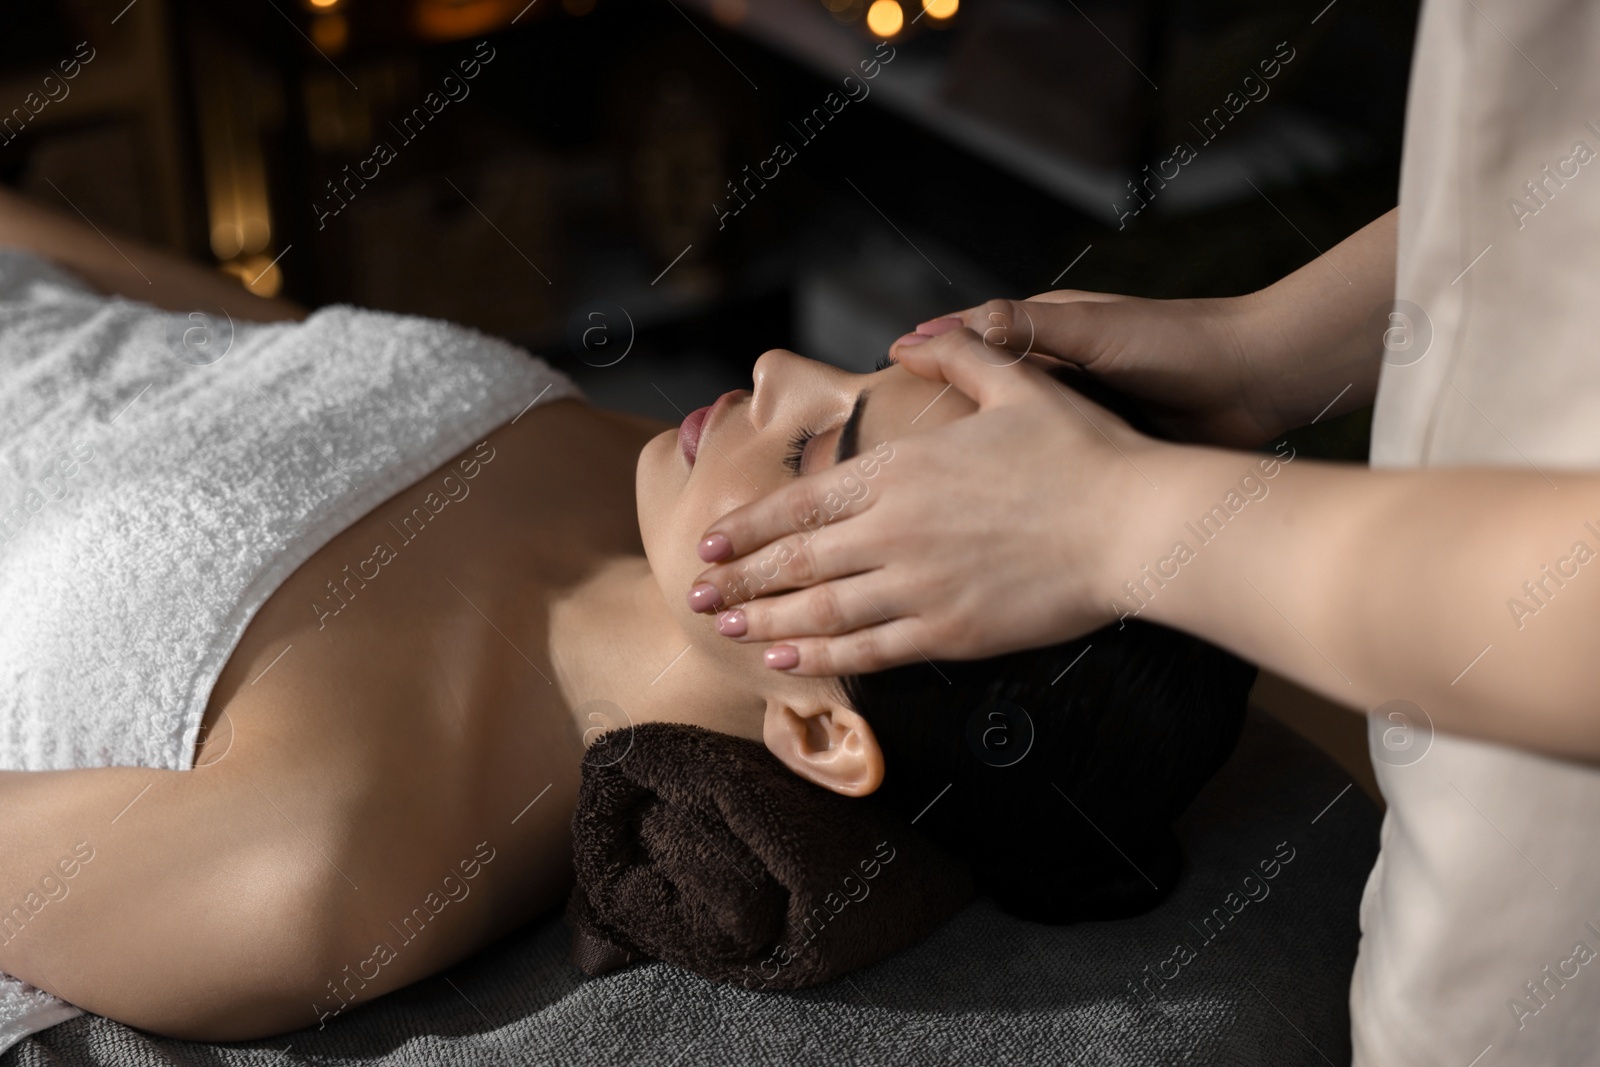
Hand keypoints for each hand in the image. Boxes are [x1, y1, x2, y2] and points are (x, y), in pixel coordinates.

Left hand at [689, 329, 1160, 674]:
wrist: (1137, 523)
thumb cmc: (1084, 451)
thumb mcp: (1018, 382)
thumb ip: (957, 354)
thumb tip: (907, 337)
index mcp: (901, 470)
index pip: (801, 503)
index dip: (749, 527)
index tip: (710, 544)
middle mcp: (895, 530)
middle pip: (795, 561)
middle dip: (738, 581)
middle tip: (694, 595)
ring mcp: (919, 585)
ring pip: (820, 610)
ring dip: (765, 621)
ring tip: (726, 630)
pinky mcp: (950, 631)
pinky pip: (868, 649)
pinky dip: (821, 655)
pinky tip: (787, 659)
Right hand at [905, 290, 1289, 448]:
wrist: (1258, 386)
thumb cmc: (1180, 346)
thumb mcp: (1095, 331)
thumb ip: (1027, 327)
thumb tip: (949, 330)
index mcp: (1048, 331)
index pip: (970, 339)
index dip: (929, 355)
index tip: (886, 372)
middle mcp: (1057, 372)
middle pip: (983, 393)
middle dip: (941, 416)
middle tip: (895, 444)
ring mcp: (1077, 415)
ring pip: (1012, 438)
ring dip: (980, 458)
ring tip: (931, 486)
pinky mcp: (1099, 453)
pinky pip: (1047, 468)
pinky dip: (1021, 485)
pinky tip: (993, 510)